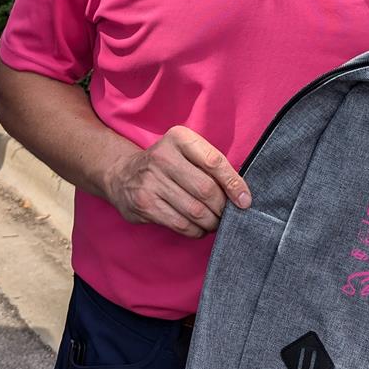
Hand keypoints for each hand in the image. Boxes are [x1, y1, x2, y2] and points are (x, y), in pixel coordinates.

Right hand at [106, 125, 251, 238]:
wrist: (122, 173)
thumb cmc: (167, 163)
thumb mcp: (185, 151)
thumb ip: (210, 165)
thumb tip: (241, 194)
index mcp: (179, 138)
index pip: (214, 161)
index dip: (234, 184)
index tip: (245, 201)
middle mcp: (163, 157)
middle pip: (206, 190)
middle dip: (222, 207)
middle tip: (227, 214)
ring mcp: (151, 181)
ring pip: (194, 210)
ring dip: (211, 222)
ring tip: (215, 222)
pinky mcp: (144, 205)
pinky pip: (180, 224)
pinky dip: (196, 230)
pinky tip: (199, 228)